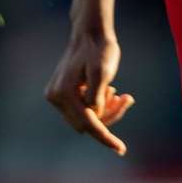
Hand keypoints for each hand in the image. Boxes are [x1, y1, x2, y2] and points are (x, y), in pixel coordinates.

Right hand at [45, 29, 134, 154]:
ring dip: (105, 110)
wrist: (90, 33)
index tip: (121, 149)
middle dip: (108, 117)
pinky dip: (98, 105)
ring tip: (121, 95)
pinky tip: (110, 91)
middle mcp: (55, 97)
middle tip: (126, 98)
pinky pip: (83, 109)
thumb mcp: (102, 70)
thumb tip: (94, 114)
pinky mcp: (62, 94)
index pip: (88, 124)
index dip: (106, 137)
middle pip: (87, 123)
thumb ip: (96, 94)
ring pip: (86, 118)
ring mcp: (56, 96)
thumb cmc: (99, 49)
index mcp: (64, 93)